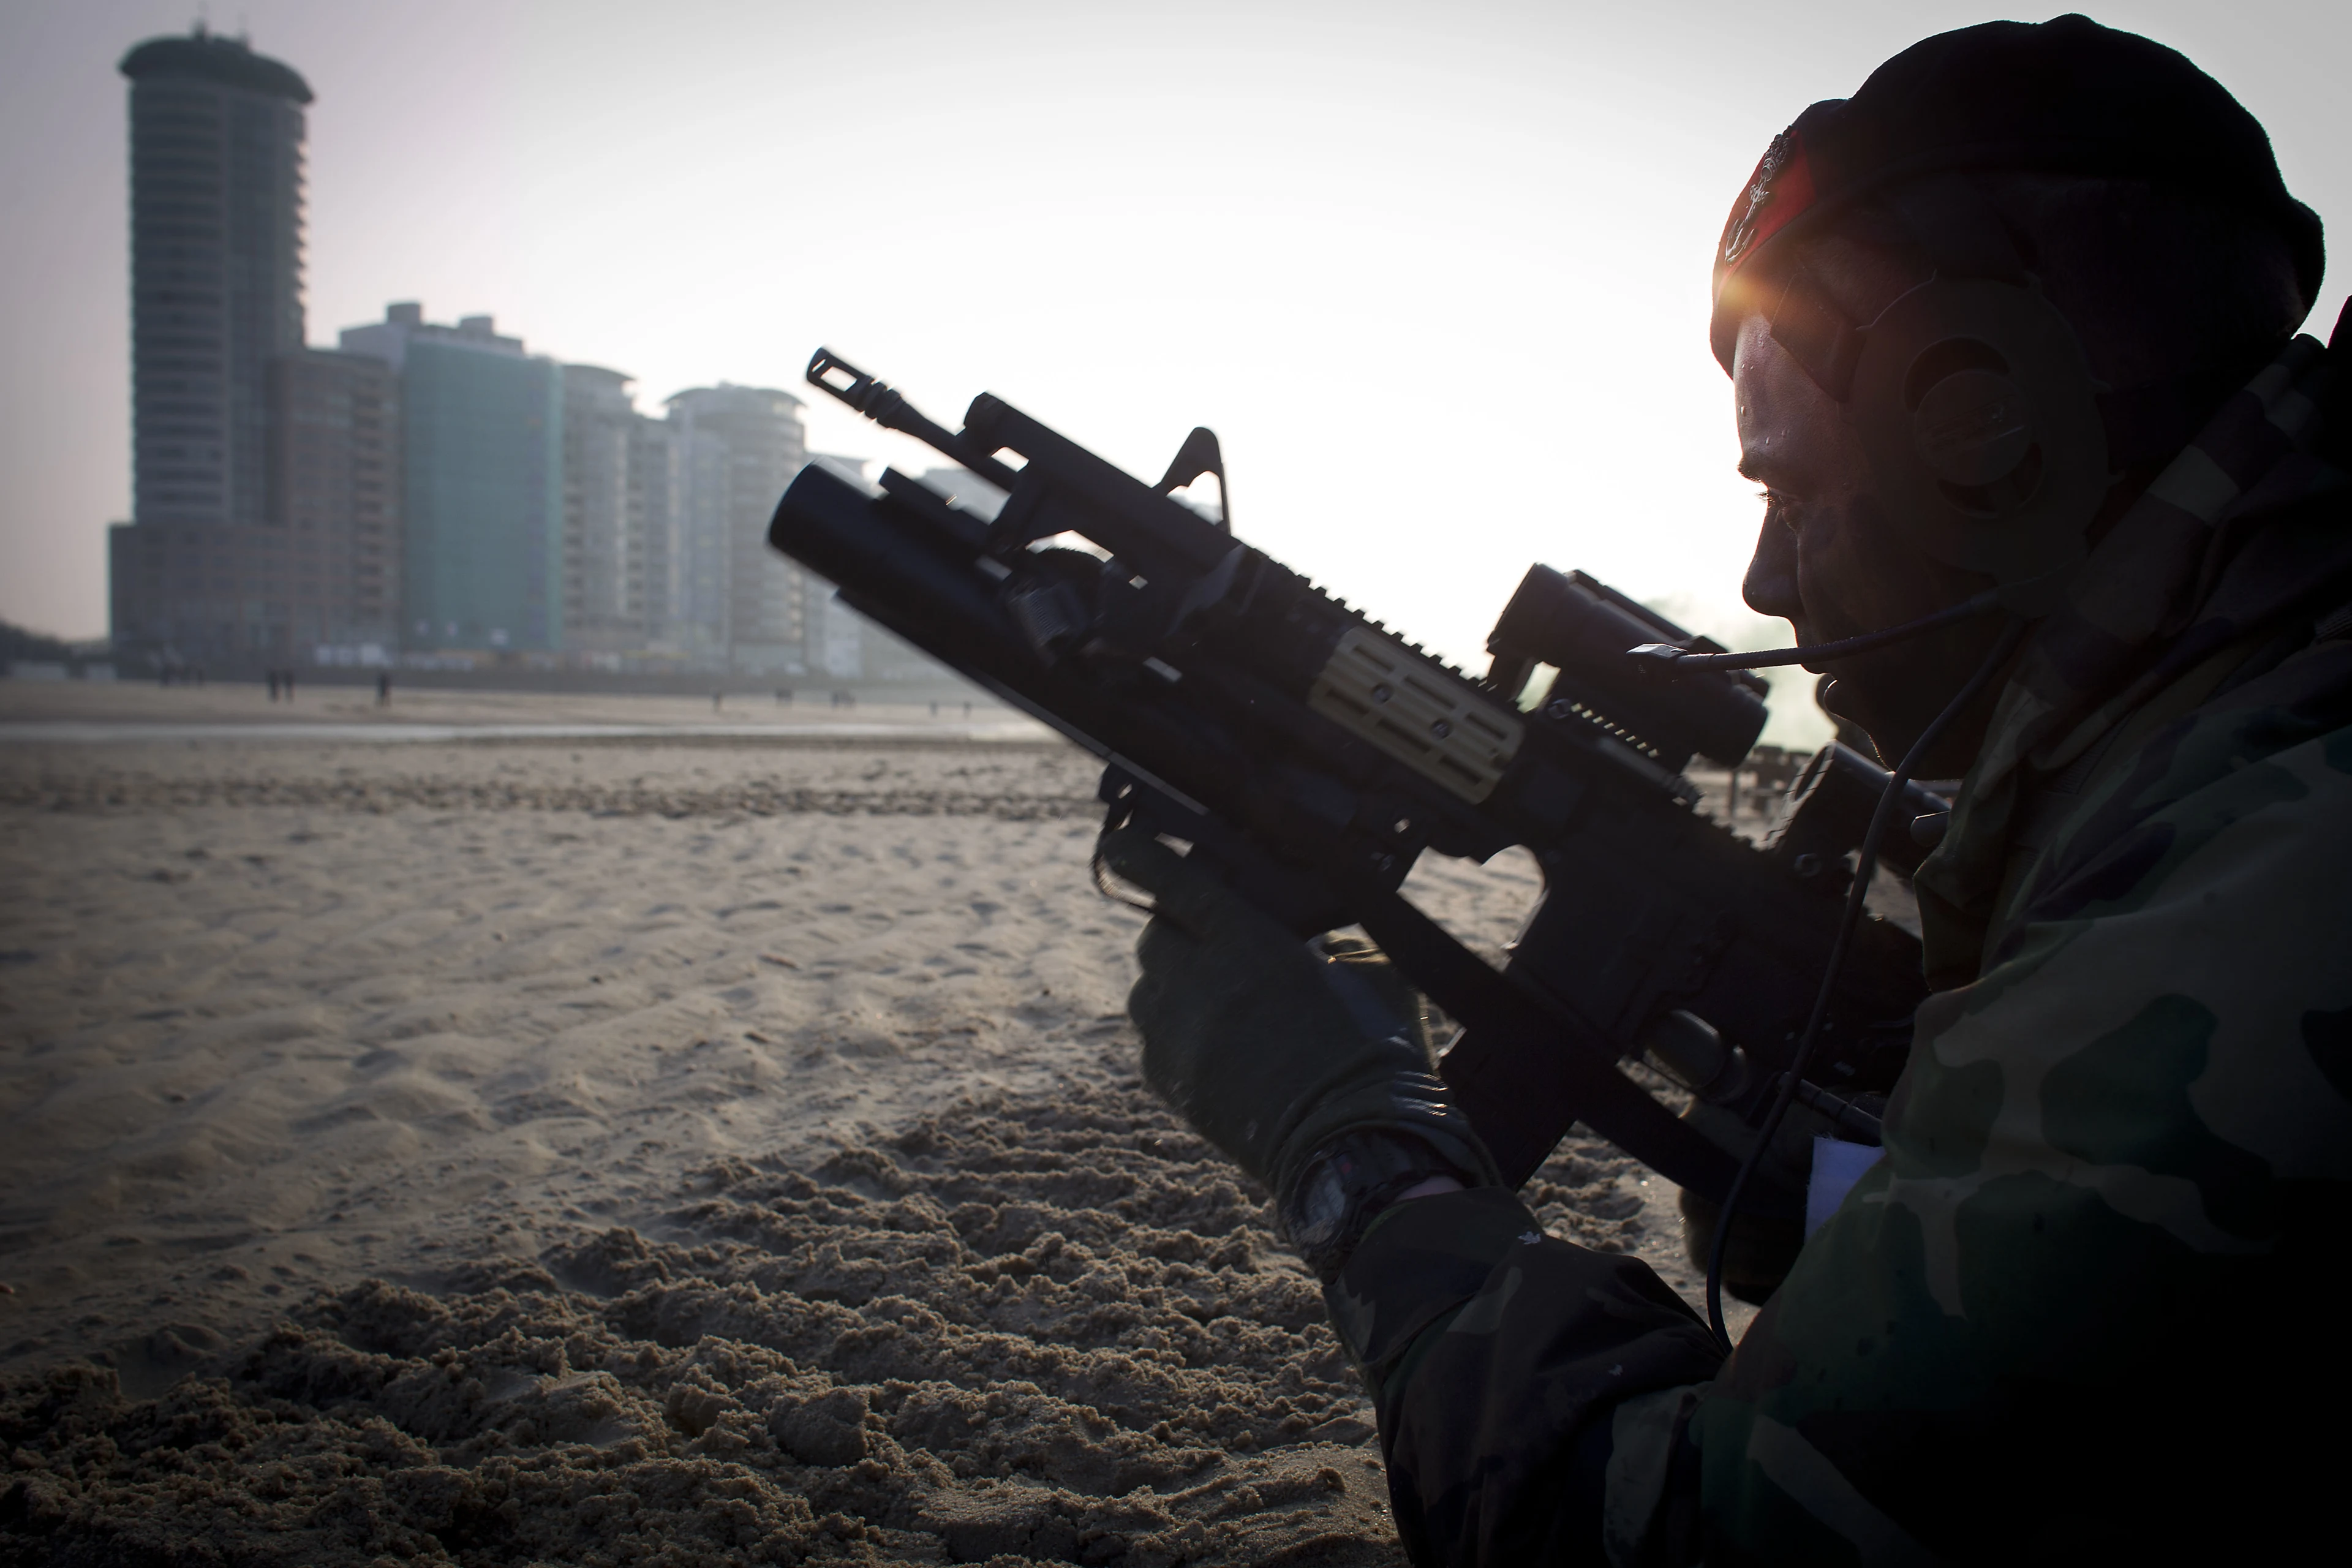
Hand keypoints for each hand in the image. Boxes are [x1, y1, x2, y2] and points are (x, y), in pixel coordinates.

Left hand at [1100, 827, 1498, 1270]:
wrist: (1353, 1146)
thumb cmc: (1375, 1052)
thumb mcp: (1373, 974)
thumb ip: (1336, 944)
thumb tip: (1319, 946)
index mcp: (1251, 945)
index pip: (1177, 885)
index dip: (1142, 859)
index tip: (1118, 845)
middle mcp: (1200, 984)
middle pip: (1154, 937)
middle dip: (1174, 931)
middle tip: (1205, 940)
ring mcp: (1178, 1037)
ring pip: (1145, 990)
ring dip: (1170, 983)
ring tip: (1215, 999)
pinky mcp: (1170, 1083)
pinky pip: (1154, 1040)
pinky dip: (1174, 1033)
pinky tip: (1217, 1045)